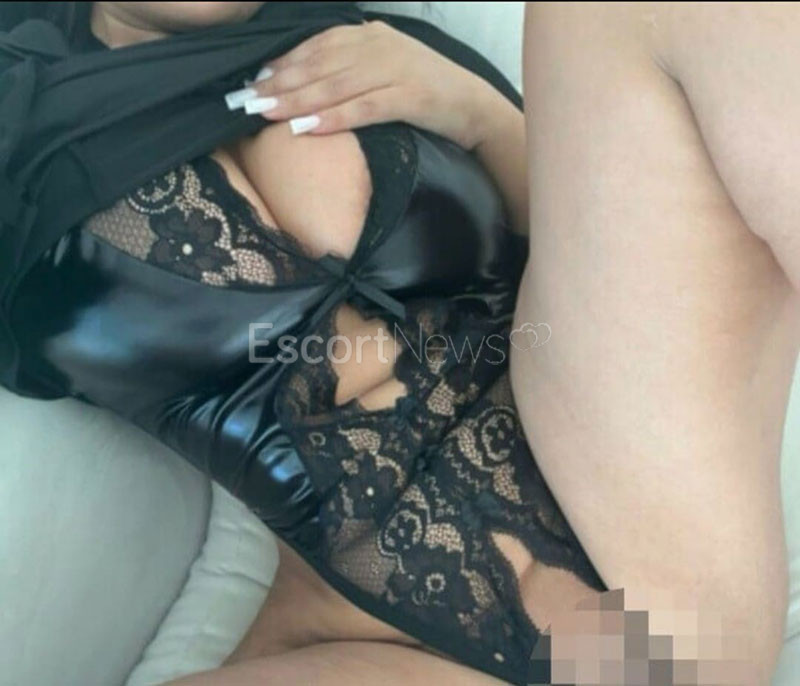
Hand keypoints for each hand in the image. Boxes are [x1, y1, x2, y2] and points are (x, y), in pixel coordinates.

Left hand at [224, 20, 505, 149]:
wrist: (474, 105)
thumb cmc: (426, 91)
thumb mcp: (386, 69)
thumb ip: (353, 69)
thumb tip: (308, 86)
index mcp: (371, 36)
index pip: (318, 46)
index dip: (285, 64)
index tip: (255, 81)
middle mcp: (379, 46)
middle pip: (321, 66)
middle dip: (281, 84)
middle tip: (248, 101)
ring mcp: (396, 70)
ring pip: (337, 86)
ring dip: (298, 100)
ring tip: (268, 114)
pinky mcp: (410, 97)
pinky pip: (364, 108)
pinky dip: (334, 118)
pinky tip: (308, 128)